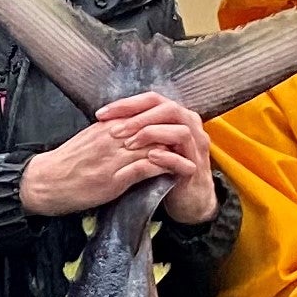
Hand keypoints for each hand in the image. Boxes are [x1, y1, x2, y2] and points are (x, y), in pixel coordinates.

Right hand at [19, 91, 205, 219]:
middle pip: (153, 128)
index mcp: (106, 126)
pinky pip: (147, 167)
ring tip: (194, 156)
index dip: (165, 122)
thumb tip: (130, 129)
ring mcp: (113, 158)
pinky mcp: (114, 178)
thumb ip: (110, 133)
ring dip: (176, 150)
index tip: (181, 128)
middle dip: (175, 134)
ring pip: (154, 145)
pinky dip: (166, 167)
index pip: (144, 116)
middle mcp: (112, 138)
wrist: (43, 183)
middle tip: (194, 140)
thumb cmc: (65, 164)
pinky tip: (179, 170)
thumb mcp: (88, 141)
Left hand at [107, 91, 218, 226]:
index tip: (100, 114)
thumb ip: (134, 129)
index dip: (126, 104)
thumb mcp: (145, 144)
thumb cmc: (162, 166)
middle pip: (168, 109)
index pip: (151, 99)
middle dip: (139, 118)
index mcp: (175, 116)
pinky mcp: (195, 167)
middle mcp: (189, 125)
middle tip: (114, 131)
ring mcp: (195, 146)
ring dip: (153, 134)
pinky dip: (167, 156)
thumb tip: (106, 118)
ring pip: (180, 130)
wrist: (187, 197)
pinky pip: (184, 158)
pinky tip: (150, 157)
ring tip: (129, 144)